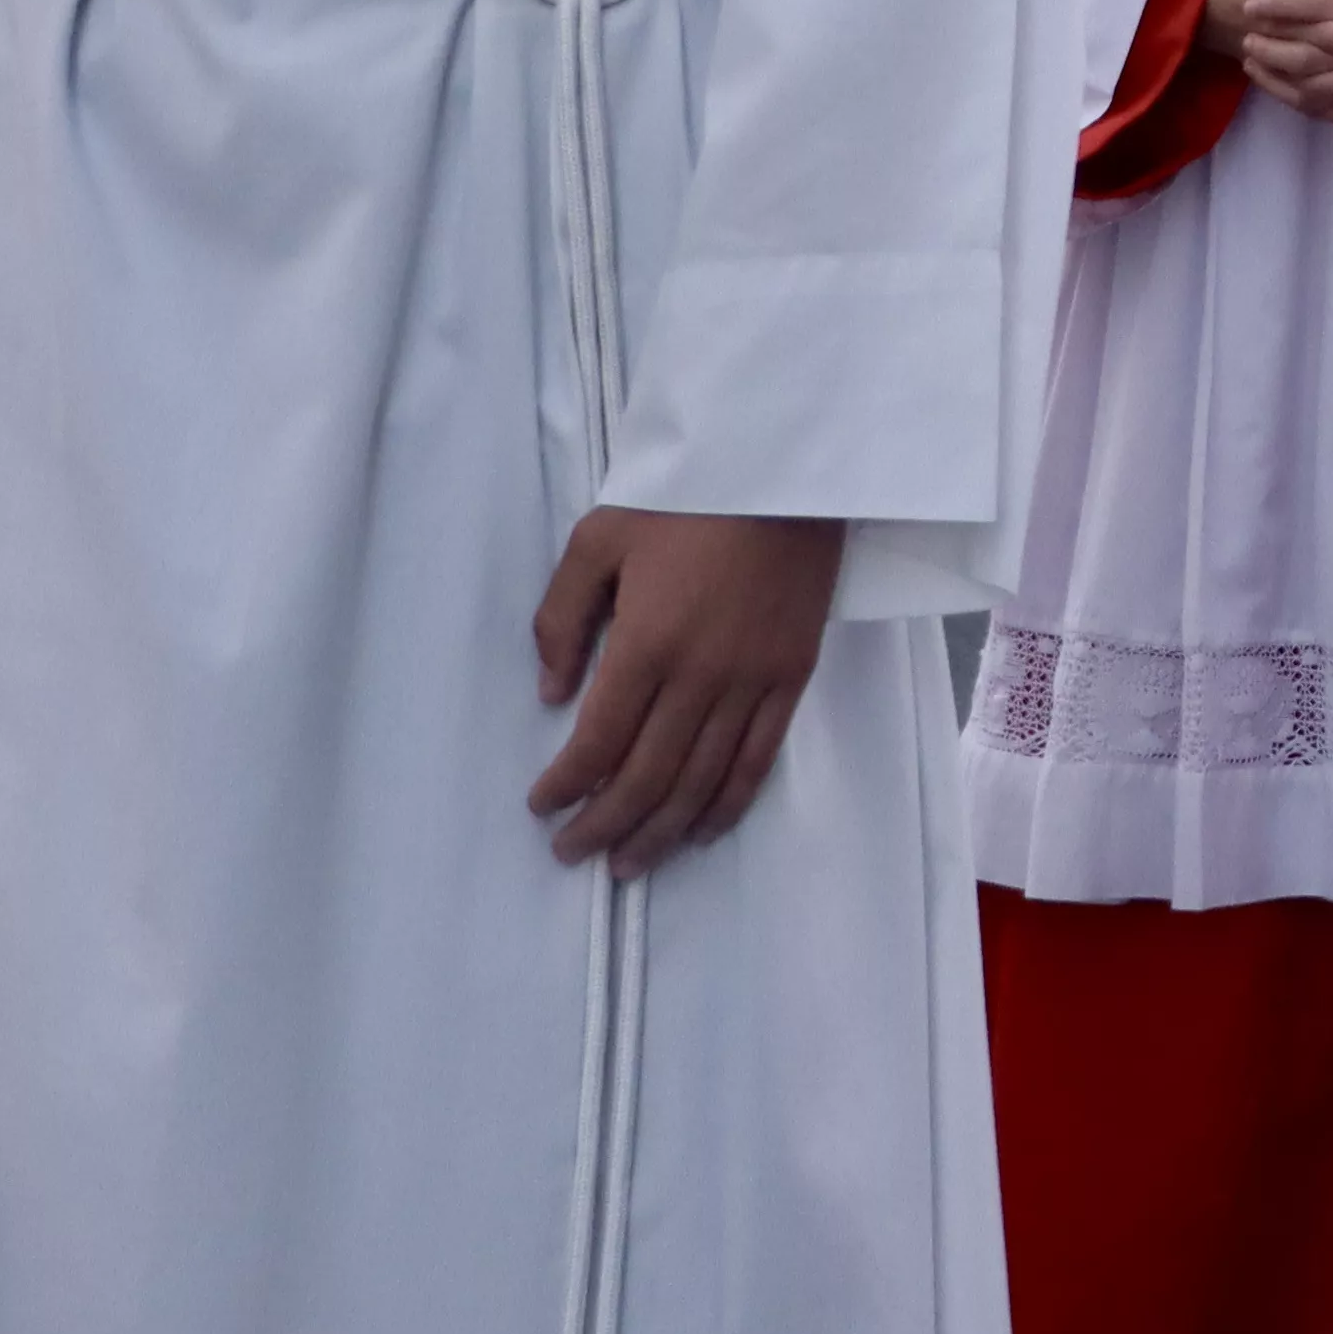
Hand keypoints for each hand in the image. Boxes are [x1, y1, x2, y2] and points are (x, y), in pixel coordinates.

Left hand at [528, 507, 841, 877]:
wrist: (783, 469)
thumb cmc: (682, 498)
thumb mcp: (597, 538)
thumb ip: (563, 618)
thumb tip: (550, 693)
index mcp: (647, 641)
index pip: (599, 740)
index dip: (566, 785)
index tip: (541, 807)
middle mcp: (700, 676)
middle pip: (647, 778)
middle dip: (603, 825)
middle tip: (573, 854)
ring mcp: (752, 682)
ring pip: (700, 783)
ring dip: (660, 833)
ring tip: (628, 864)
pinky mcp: (791, 678)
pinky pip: (757, 761)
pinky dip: (726, 806)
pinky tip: (700, 832)